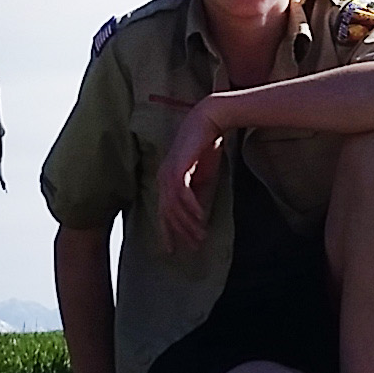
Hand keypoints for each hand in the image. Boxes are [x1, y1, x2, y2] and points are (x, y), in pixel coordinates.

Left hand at [155, 92, 227, 253]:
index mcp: (166, 181)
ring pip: (174, 206)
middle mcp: (163, 178)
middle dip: (179, 233)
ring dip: (188, 223)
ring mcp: (168, 173)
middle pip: (167, 213)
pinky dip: (191, 207)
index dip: (168, 233)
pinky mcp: (178, 167)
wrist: (210, 121)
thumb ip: (197, 195)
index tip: (174, 251)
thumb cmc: (205, 146)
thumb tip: (198, 216)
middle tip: (192, 248)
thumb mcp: (202, 177)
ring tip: (200, 236)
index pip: (163, 212)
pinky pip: (182, 194)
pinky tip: (200, 218)